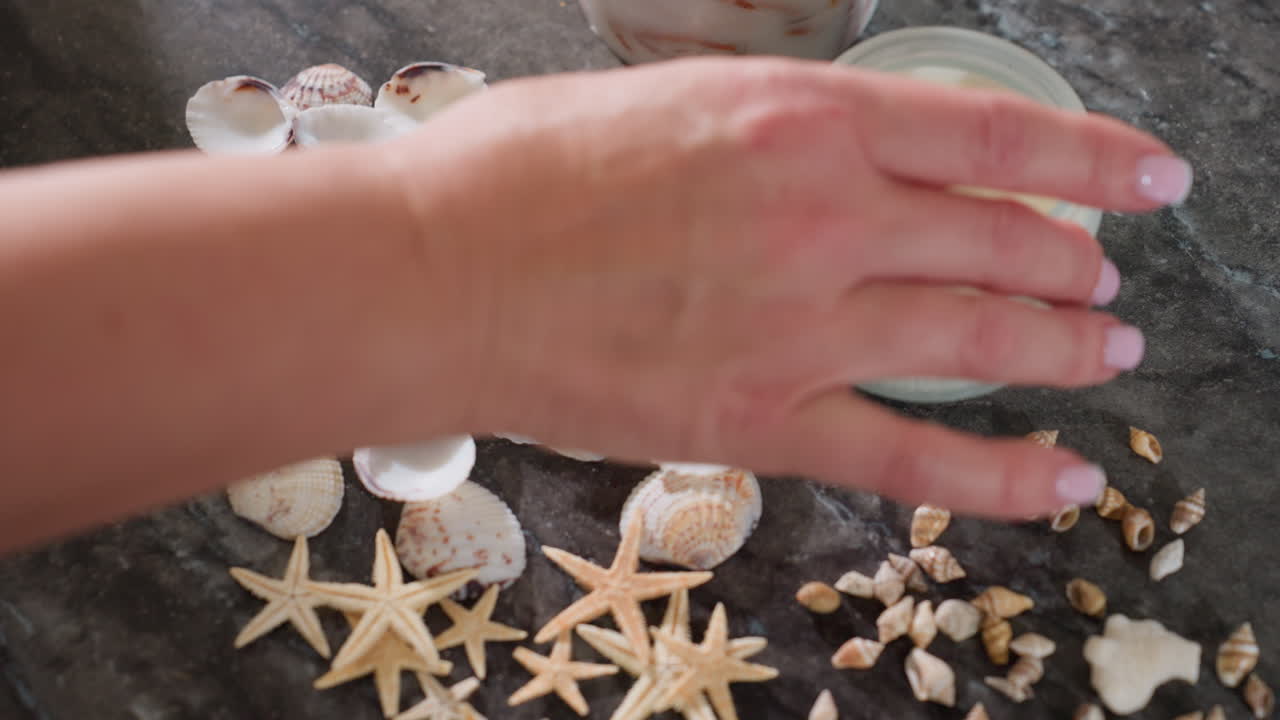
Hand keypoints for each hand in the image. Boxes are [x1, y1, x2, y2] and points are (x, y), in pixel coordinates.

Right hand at [382, 56, 1191, 518]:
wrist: (430, 271)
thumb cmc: (519, 171)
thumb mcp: (667, 96)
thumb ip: (774, 125)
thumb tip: (843, 150)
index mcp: (799, 118)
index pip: (992, 131)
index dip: (1091, 156)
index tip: (1148, 180)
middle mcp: (824, 217)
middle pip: (1001, 241)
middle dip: (1069, 262)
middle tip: (1099, 281)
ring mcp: (801, 325)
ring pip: (976, 344)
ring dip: (1060, 351)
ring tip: (1106, 355)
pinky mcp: (761, 419)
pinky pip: (913, 458)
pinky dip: (1001, 475)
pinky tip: (1066, 479)